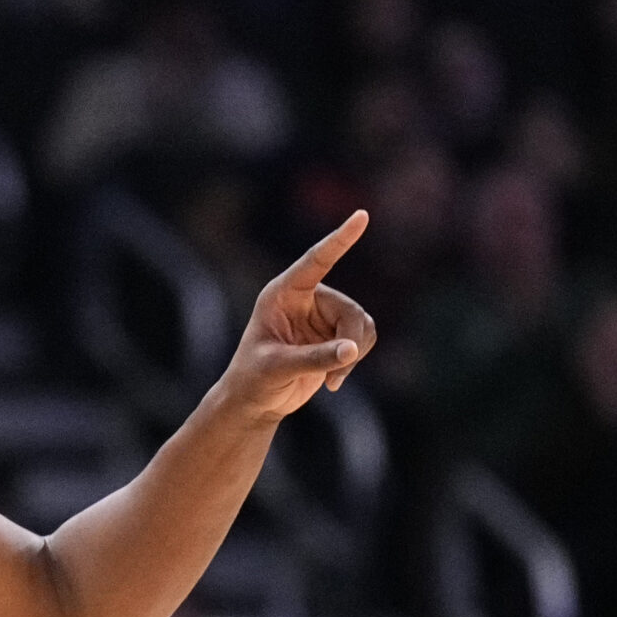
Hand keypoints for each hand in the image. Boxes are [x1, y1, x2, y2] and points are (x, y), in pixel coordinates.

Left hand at [218, 211, 378, 422]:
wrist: (255, 401)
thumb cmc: (253, 379)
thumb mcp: (277, 368)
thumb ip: (314, 358)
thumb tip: (352, 349)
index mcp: (282, 294)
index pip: (316, 261)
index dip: (339, 239)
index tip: (361, 216)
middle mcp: (306, 298)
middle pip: (350, 310)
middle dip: (350, 342)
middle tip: (337, 373)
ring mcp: (323, 315)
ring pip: (362, 324)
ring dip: (354, 354)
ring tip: (331, 380)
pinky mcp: (335, 334)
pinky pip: (364, 338)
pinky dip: (355, 360)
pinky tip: (333, 380)